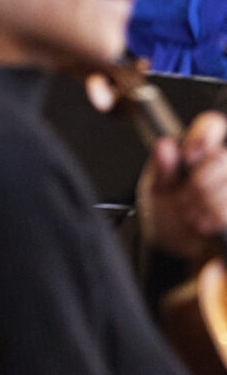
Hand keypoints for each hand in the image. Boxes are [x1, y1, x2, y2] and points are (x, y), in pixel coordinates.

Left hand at [141, 111, 226, 259]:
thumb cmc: (165, 215)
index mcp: (197, 149)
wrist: (177, 249)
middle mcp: (221, 162)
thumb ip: (161, 169)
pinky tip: (206, 223)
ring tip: (192, 215)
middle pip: (222, 158)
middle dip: (199, 184)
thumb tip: (164, 145)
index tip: (189, 156)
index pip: (212, 124)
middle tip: (183, 200)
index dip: (202, 137)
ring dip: (207, 203)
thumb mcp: (154, 192)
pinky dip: (218, 216)